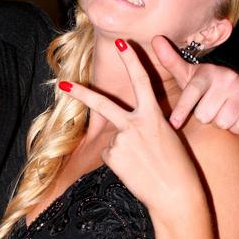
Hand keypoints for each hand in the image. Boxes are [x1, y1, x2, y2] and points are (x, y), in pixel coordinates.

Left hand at [62, 41, 202, 218]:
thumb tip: (123, 129)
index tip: (121, 42)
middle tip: (61, 83)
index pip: (142, 80)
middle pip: (102, 103)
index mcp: (154, 115)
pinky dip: (120, 161)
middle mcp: (135, 124)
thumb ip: (146, 125)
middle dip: (80, 93)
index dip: (131, 59)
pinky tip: (134, 170)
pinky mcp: (112, 157)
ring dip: (123, 149)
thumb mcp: (168, 136)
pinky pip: (110, 154)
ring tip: (142, 164)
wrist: (176, 196)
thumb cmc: (178, 167)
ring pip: (113, 138)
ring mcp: (121, 140)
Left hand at [154, 37, 238, 132]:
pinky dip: (236, 126)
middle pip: (204, 115)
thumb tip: (155, 39)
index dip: (182, 109)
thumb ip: (170, 60)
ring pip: (222, 123)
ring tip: (222, 108)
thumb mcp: (189, 73)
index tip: (174, 123)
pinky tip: (235, 114)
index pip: (192, 93)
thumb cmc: (207, 83)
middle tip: (209, 105)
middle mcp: (227, 79)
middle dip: (205, 115)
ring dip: (220, 121)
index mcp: (208, 73)